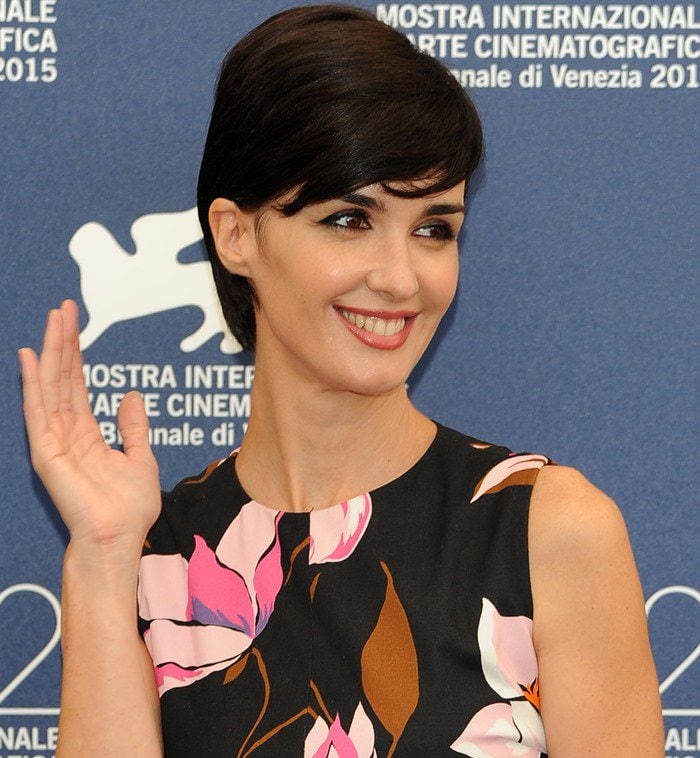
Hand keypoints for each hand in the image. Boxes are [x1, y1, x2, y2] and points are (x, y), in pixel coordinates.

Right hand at [19, 300, 160, 559]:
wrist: (120, 538)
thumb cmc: (130, 507)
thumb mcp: (140, 457)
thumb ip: (133, 426)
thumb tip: (130, 395)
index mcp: (87, 434)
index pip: (77, 385)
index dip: (76, 353)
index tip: (75, 323)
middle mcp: (66, 433)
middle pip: (62, 379)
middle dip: (63, 343)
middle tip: (64, 308)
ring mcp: (53, 441)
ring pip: (50, 387)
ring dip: (51, 353)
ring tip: (53, 320)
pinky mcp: (46, 452)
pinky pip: (38, 411)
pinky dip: (33, 383)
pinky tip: (31, 357)